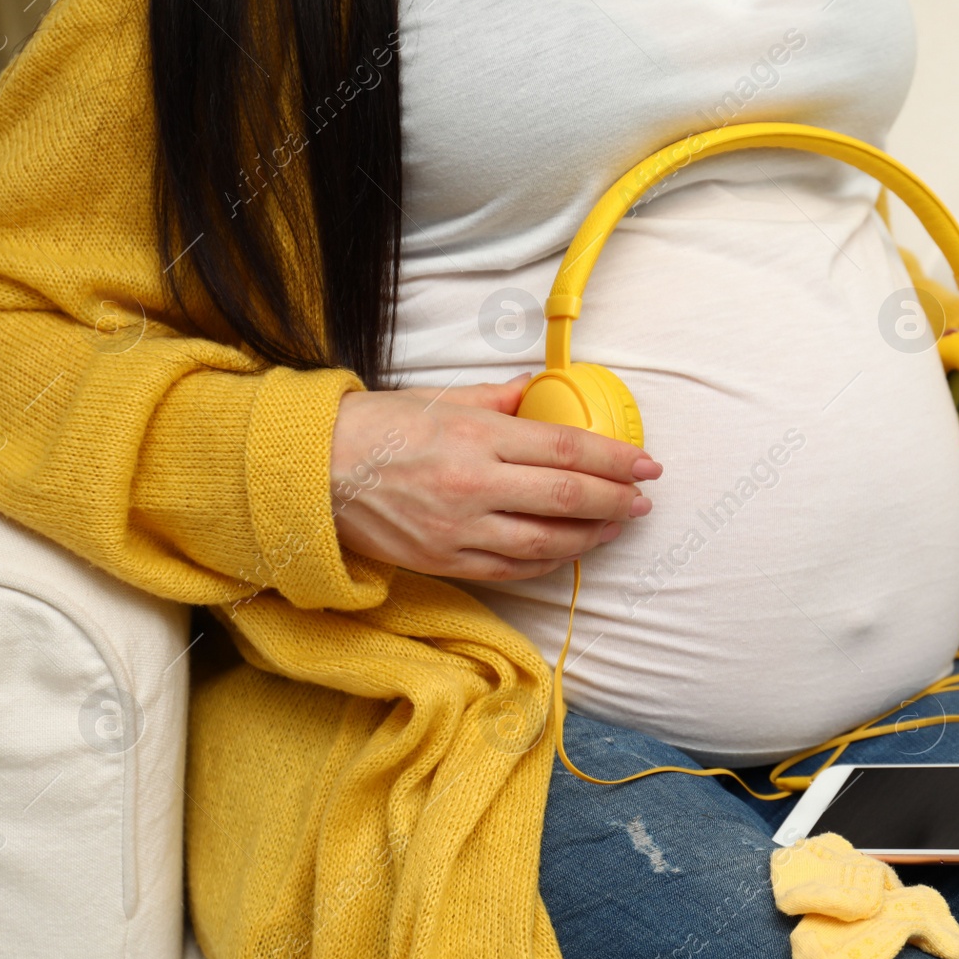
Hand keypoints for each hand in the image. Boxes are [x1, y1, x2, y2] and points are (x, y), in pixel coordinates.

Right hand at [329, 374, 661, 580]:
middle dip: (616, 501)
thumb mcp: (439, 399)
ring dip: (591, 536)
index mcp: (475, 438)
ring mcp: (459, 531)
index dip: (614, 460)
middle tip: (643, 500)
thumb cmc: (375, 428)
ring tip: (616, 525)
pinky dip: (549, 560)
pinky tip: (569, 549)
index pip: (565, 450)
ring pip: (547, 542)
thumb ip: (500, 399)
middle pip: (567, 499)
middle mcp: (472, 487)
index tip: (647, 465)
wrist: (311, 474)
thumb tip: (544, 390)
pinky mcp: (445, 561)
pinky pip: (514, 568)